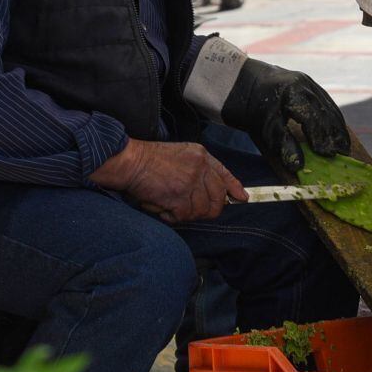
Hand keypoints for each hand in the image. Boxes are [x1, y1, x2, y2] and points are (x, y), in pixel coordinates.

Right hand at [90, 138, 245, 223]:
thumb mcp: (180, 154)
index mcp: (201, 156)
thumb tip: (211, 189)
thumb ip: (197, 168)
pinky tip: (162, 209)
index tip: (241, 198)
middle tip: (193, 211)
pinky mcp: (179, 197)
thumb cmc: (149, 159)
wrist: (130, 161)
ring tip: (170, 207)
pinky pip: (183, 216)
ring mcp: (190, 183)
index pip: (224, 174)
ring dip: (185, 214)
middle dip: (209, 210)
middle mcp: (200, 168)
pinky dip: (171, 217)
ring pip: (201, 210)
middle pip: (217, 198)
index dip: (233, 188)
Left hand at [220, 61, 348, 171]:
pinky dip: (334, 118)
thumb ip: (283, 144)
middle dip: (335, 134)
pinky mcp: (311, 84)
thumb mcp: (265, 128)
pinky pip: (327, 103)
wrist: (244, 82)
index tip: (328, 154)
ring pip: (329, 107)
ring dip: (338, 127)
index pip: (312, 118)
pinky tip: (337, 131)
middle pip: (325, 112)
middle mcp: (304, 85)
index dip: (321, 137)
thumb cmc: (253, 108)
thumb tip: (298, 166)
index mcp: (292, 93)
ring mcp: (309, 83)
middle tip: (343, 153)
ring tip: (344, 146)